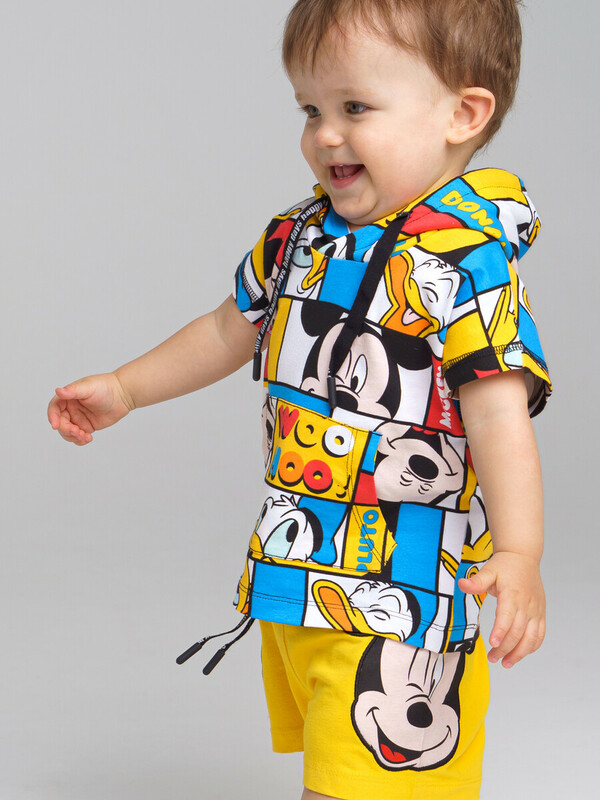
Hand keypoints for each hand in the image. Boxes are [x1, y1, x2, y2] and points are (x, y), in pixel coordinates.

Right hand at [47, 373, 132, 444]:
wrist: (122, 395)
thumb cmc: (105, 387)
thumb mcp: (88, 388)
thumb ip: (73, 391)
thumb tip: (58, 391)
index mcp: (68, 398)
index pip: (54, 408)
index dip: (52, 417)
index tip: (55, 425)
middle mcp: (71, 408)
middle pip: (60, 423)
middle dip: (66, 430)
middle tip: (77, 432)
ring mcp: (78, 418)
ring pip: (68, 432)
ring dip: (73, 437)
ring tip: (85, 436)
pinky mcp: (87, 426)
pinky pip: (78, 437)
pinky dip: (80, 440)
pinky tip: (89, 438)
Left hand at [458, 551, 544, 667]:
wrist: (524, 557)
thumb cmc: (505, 565)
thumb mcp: (488, 570)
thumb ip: (476, 581)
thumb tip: (461, 584)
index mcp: (513, 595)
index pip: (508, 617)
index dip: (501, 631)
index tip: (492, 644)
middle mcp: (527, 605)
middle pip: (518, 632)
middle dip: (505, 648)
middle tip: (492, 658)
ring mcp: (536, 610)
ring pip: (531, 638)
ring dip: (520, 653)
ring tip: (506, 663)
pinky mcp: (541, 614)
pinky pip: (540, 635)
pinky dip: (532, 647)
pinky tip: (520, 654)